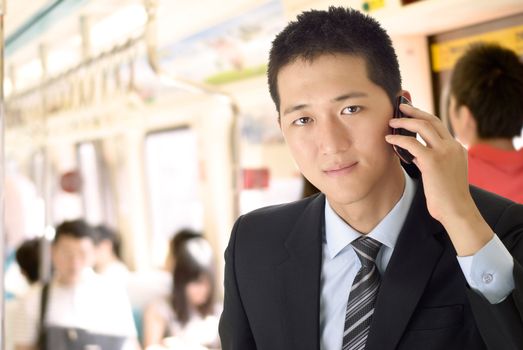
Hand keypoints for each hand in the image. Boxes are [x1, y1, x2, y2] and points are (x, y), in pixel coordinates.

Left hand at [385, 103, 492, 254]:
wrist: (457, 211)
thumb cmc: (448, 198)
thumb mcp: (442, 174)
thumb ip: (430, 161)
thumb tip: (415, 154)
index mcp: (457, 148)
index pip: (439, 126)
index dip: (423, 117)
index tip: (411, 112)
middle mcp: (452, 146)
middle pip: (432, 119)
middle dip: (414, 110)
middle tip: (401, 105)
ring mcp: (444, 152)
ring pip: (423, 126)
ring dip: (405, 121)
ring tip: (391, 121)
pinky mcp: (433, 160)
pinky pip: (412, 143)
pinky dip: (398, 139)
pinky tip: (388, 139)